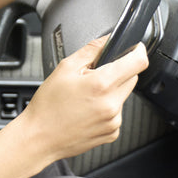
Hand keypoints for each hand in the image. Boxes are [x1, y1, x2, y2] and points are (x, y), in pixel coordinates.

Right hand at [20, 36, 147, 163]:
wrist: (40, 137)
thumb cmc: (48, 106)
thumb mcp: (65, 68)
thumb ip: (91, 50)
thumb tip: (107, 40)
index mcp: (101, 85)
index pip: (138, 62)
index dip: (138, 51)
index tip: (135, 48)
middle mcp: (111, 104)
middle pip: (132, 78)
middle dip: (118, 72)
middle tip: (94, 77)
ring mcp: (113, 121)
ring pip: (123, 96)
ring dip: (111, 92)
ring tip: (86, 98)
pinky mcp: (112, 133)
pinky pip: (117, 113)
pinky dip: (107, 108)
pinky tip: (88, 111)